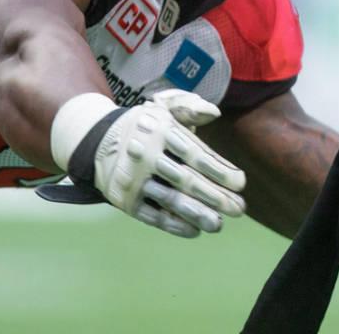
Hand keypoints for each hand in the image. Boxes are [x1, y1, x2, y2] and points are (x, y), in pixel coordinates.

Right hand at [45, 90, 245, 237]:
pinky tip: (195, 230)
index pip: (195, 153)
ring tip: (218, 224)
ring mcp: (132, 178)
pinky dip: (174, 225)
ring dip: (198, 214)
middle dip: (216, 196)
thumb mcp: (162, 109)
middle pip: (185, 179)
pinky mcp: (123, 199)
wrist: (97, 142)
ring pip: (170, 200)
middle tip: (239, 209)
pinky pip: (152, 216)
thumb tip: (214, 112)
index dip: (220, 170)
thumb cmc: (144, 128)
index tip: (241, 183)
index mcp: (158, 130)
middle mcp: (144, 153)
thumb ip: (188, 107)